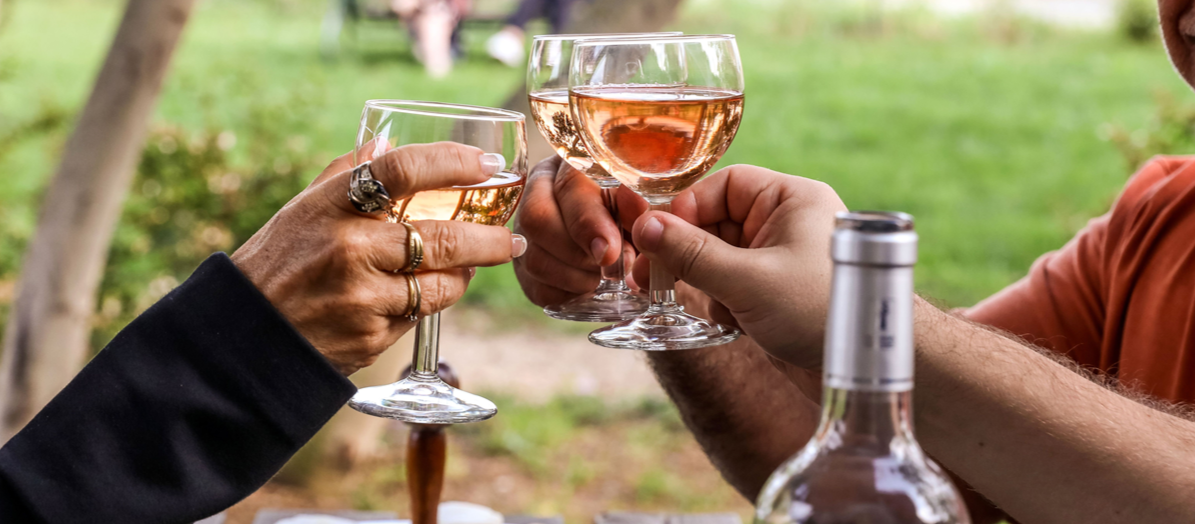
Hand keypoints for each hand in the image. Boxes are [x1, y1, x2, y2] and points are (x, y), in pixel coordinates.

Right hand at [232, 142, 523, 375]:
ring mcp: (362, 296)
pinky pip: (421, 314)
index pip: (403, 171)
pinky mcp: (371, 335)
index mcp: (330, 206)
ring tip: (472, 266)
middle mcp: (349, 249)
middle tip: (511, 239)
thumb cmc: (278, 263)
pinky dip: (432, 302)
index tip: (487, 163)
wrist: (244, 338)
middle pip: (441, 238)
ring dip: (465, 275)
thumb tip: (383, 145)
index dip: (452, 161)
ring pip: (440, 283)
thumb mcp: (300, 210)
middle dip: (488, 240)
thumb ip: (344, 176)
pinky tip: (430, 292)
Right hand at [512, 156, 636, 305]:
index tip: (610, 252)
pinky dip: (567, 295)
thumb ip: (643, 205)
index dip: (588, 222)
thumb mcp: (649, 205)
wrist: (636, 241)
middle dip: (577, 253)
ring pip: (533, 258)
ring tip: (604, 278)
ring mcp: (526, 230)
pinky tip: (590, 289)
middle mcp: (540, 191)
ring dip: (575, 277)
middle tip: (611, 269)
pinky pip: (536, 287)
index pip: (568, 186)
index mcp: (572, 164)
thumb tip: (637, 208)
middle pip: (537, 219)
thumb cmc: (644, 216)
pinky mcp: (524, 266)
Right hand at [628, 164, 845, 369]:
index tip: (654, 237)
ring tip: (715, 308)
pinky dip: (723, 304)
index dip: (686, 209)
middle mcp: (785, 224)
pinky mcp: (775, 294)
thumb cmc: (821, 312)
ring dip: (705, 283)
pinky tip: (736, 324)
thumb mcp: (748, 280)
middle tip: (650, 276)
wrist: (862, 369)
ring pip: (717, 259)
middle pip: (715, 222)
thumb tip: (644, 226)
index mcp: (791, 200)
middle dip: (688, 252)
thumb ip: (691, 254)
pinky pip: (730, 286)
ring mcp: (780, 260)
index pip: (723, 186)